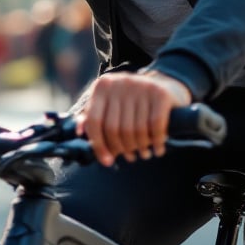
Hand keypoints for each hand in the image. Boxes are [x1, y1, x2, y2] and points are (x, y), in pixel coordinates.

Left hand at [77, 71, 192, 166]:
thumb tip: (79, 132)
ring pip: (136, 130)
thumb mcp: (109, 104)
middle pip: (115, 128)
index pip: (94, 121)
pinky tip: (158, 150)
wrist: (165, 85)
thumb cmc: (131, 102)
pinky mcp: (160, 94)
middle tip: (129, 157)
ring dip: (140, 148)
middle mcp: (120, 82)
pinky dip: (156, 142)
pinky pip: (155, 126)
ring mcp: (141, 86)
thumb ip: (92, 117)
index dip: (99, 145)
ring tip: (143, 154)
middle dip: (122, 149)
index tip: (107, 162)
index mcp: (103, 85)